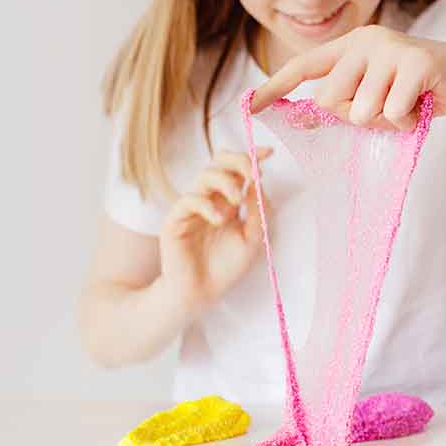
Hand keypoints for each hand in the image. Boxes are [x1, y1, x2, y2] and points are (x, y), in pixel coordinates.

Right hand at [158, 147, 272, 310]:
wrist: (202, 293)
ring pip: (204, 175)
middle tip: (253, 173)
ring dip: (225, 182)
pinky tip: (218, 220)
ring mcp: (191, 207)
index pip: (237, 171)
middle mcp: (210, 199)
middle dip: (238, 161)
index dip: (252, 157)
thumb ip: (258, 212)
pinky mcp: (176, 219)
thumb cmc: (225, 268)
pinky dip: (207, 204)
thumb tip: (259, 184)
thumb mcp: (253, 239)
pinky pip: (189, 199)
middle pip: (219, 163)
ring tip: (236, 201)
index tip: (269, 152)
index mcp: (228, 202)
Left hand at [249, 25, 445, 130]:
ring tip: (408, 106)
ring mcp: (391, 48)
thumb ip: (346, 104)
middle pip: (330, 101)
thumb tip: (305, 120)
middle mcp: (367, 40)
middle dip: (355, 118)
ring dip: (386, 122)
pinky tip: (424, 105)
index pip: (304, 67)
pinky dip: (408, 120)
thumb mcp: (378, 99)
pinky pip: (392, 112)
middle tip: (386, 109)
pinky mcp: (416, 62)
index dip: (275, 87)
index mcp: (352, 46)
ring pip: (361, 110)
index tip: (249, 107)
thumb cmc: (421, 93)